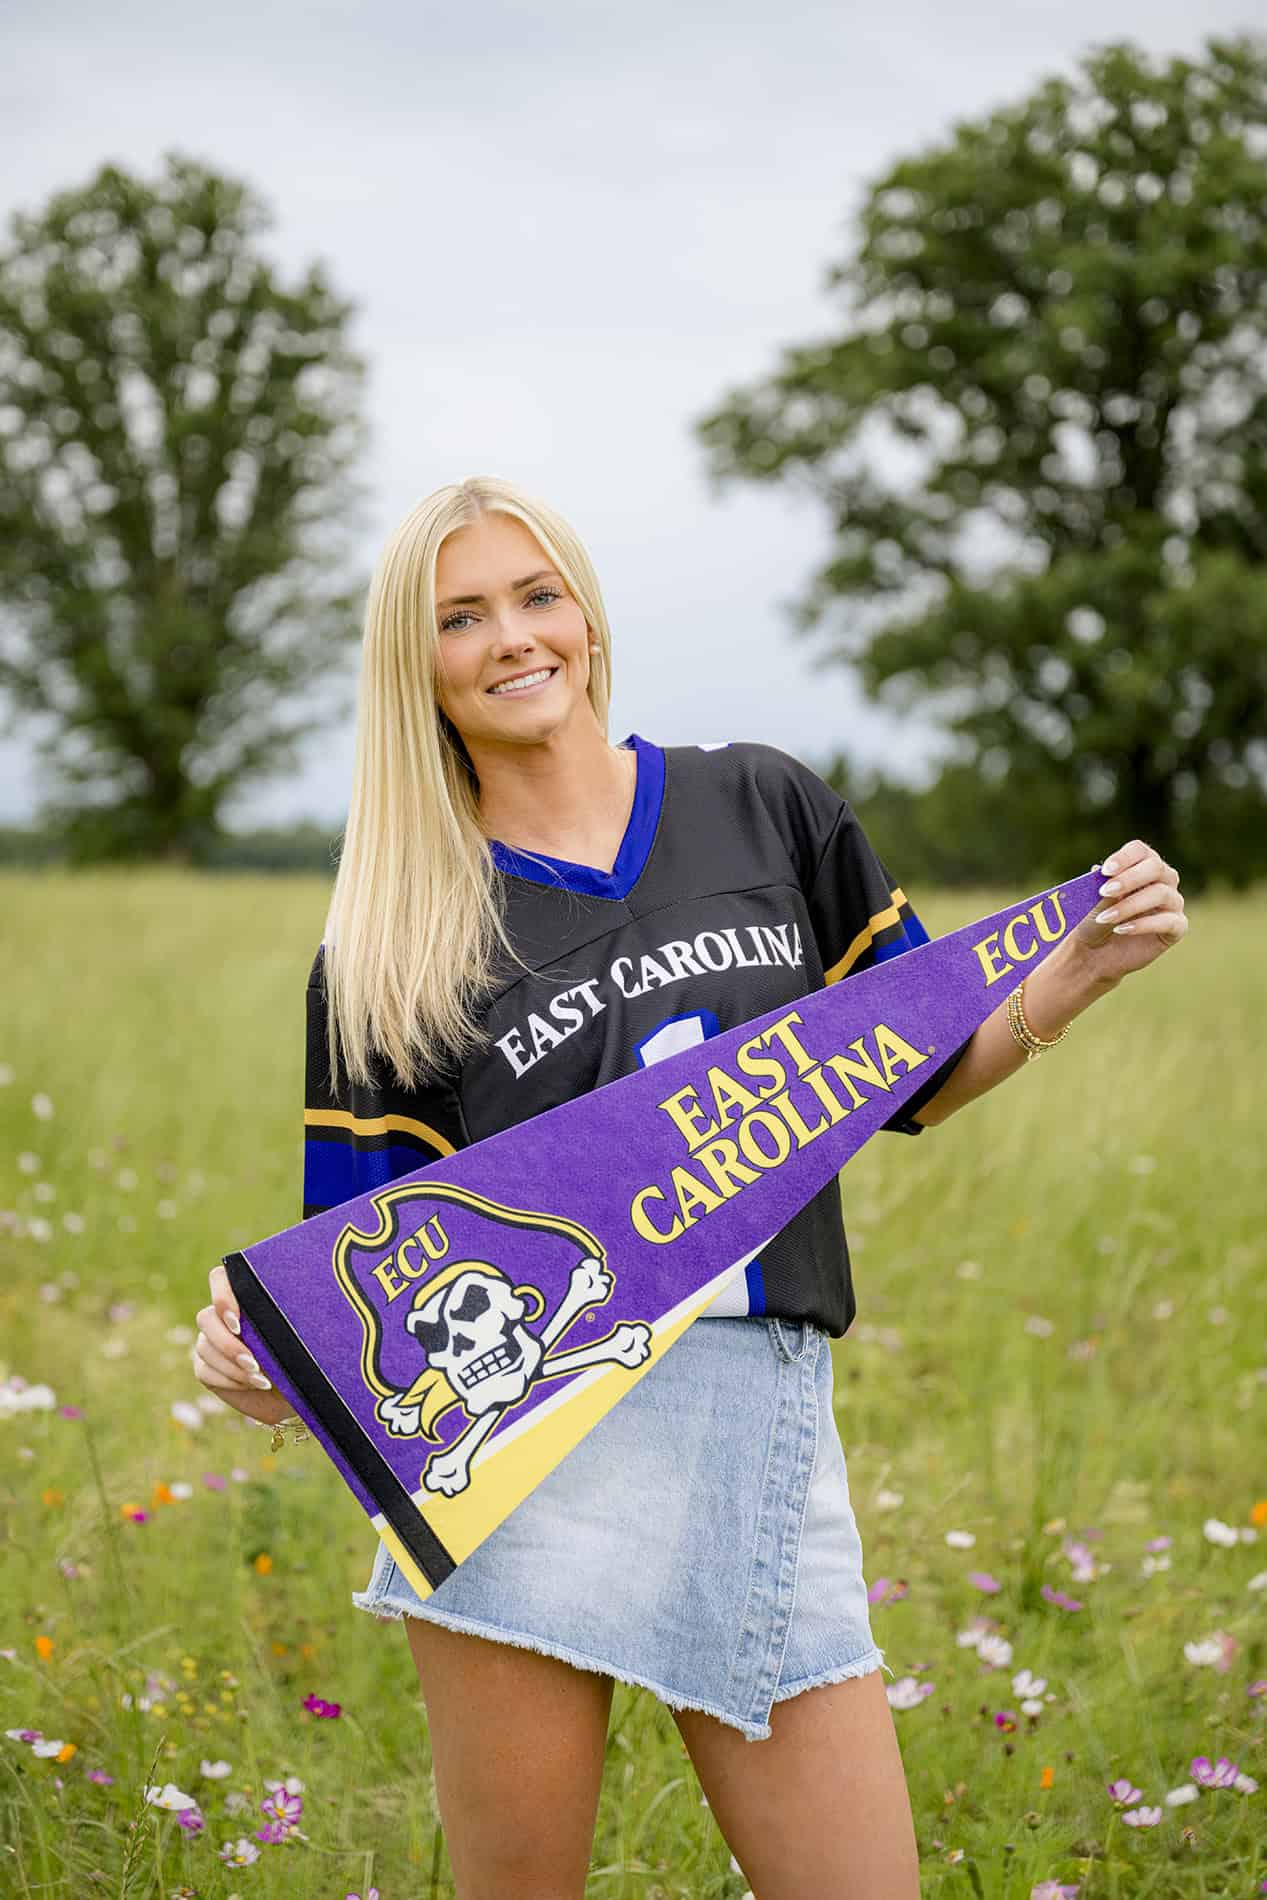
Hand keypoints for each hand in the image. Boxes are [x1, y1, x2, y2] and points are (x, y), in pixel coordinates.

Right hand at [193, 1263, 292, 1426]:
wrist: (297, 1388)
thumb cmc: (301, 1354)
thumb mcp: (296, 1336)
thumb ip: (280, 1323)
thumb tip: (273, 1321)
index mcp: (244, 1297)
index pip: (219, 1279)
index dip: (221, 1296)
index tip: (238, 1323)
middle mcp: (222, 1316)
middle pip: (206, 1318)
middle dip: (228, 1343)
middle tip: (252, 1362)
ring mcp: (210, 1341)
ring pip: (204, 1347)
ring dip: (233, 1367)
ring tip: (261, 1379)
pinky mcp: (206, 1367)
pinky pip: (204, 1371)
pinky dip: (229, 1380)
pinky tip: (252, 1384)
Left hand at [1071, 839, 1187, 983]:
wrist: (1096, 952)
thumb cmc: (1094, 919)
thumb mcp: (1093, 901)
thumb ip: (1102, 886)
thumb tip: (1102, 872)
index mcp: (1141, 864)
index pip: (1139, 850)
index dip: (1124, 858)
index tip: (1105, 872)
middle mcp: (1163, 879)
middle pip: (1155, 867)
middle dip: (1129, 879)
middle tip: (1105, 892)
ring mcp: (1172, 902)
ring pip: (1160, 894)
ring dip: (1129, 905)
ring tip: (1104, 918)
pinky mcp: (1177, 927)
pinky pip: (1168, 921)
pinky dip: (1142, 925)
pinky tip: (1121, 929)